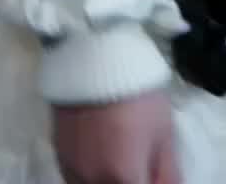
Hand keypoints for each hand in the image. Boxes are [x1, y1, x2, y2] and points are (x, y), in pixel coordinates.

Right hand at [53, 94, 180, 183]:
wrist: (95, 54)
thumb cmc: (137, 92)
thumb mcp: (163, 131)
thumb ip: (167, 171)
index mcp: (122, 179)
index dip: (152, 181)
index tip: (155, 170)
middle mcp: (92, 181)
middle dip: (131, 179)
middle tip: (140, 161)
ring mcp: (71, 169)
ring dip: (109, 178)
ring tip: (120, 153)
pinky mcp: (58, 153)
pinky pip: (75, 177)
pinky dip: (91, 173)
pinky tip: (101, 151)